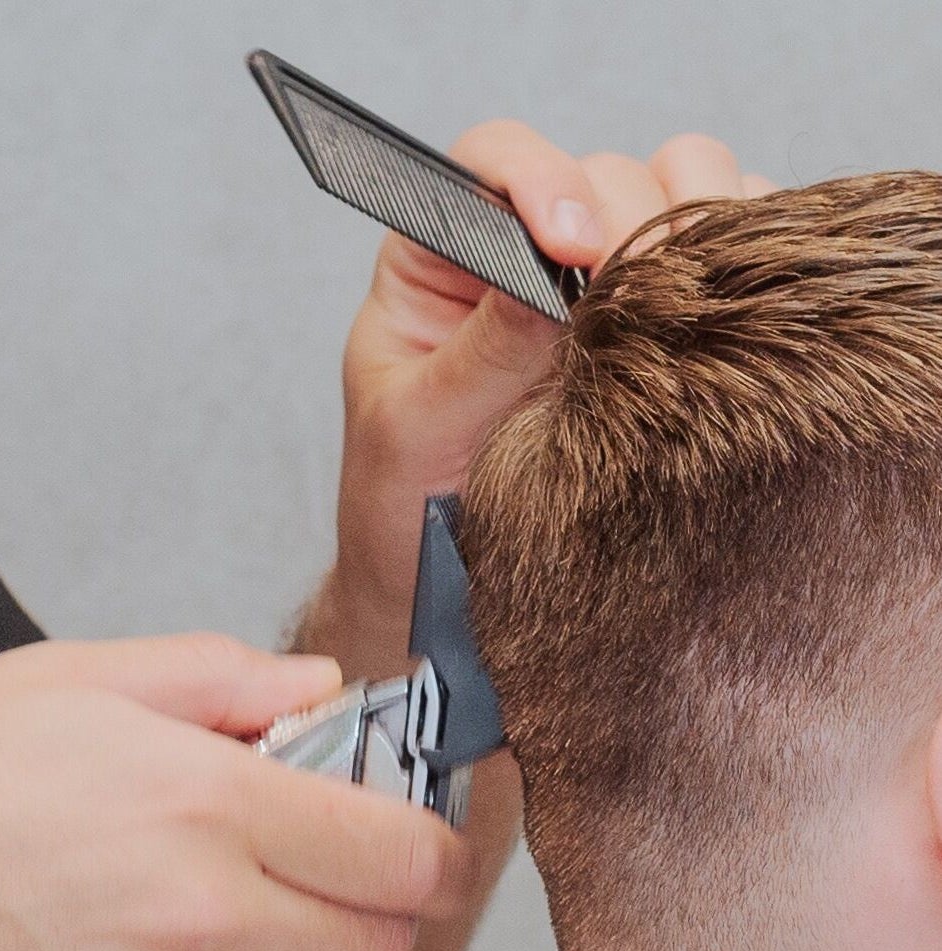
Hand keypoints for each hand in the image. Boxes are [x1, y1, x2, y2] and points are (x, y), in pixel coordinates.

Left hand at [312, 125, 773, 671]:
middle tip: (638, 298)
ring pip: (684, 187)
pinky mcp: (670, 314)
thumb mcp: (416, 432)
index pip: (491, 165)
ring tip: (686, 309)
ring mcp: (605, 276)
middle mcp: (525, 247)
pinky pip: (735, 246)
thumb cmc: (402, 505)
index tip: (569, 245)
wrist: (443, 587)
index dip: (540, 180)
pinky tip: (731, 319)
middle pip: (604, 171)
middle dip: (630, 221)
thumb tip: (548, 277)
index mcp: (439, 255)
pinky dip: (747, 262)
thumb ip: (478, 354)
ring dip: (699, 230)